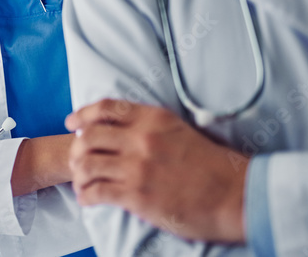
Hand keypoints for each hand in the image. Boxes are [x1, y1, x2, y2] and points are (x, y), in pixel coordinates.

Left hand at [66, 100, 247, 243]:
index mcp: (153, 118)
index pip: (104, 108)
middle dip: (76, 148)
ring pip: (86, 163)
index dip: (82, 115)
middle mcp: (142, 138)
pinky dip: (85, 195)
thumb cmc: (211, 165)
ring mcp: (138, 167)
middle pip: (89, 135)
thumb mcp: (179, 130)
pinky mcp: (137, 195)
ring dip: (78, 174)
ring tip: (81, 182)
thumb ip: (149, 124)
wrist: (236, 196)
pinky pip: (95, 191)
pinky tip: (87, 199)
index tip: (71, 123)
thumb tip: (118, 126)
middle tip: (76, 159)